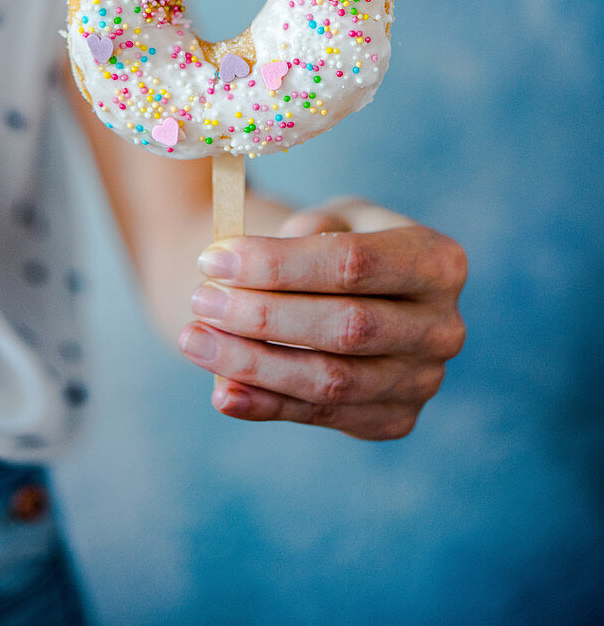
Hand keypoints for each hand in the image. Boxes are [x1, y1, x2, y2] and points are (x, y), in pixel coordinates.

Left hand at [177, 200, 466, 439]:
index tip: (213, 259)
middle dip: (263, 315)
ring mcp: (424, 380)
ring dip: (254, 364)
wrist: (350, 291)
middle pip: (346, 326)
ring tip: (195, 340)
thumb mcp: (327, 219)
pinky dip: (266, 405)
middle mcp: (443, 326)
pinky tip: (222, 391)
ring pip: (332, 380)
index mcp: (438, 261)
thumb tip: (249, 272)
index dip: (278, 264)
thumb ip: (299, 235)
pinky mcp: (394, 419)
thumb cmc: (333, 243)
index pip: (353, 263)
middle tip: (200, 300)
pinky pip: (323, 415)